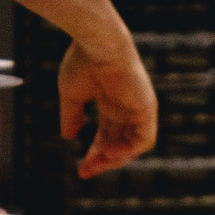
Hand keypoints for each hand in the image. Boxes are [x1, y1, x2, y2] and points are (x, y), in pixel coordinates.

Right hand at [58, 40, 157, 178]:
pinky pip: (144, 139)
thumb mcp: (72, 95)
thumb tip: (68, 136)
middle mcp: (126, 107)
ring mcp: (138, 108)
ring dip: (115, 159)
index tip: (82, 169)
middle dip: (102, 160)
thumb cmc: (83, 62)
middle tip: (86, 171)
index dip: (94, 153)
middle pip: (118, 143)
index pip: (106, 135)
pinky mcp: (146, 108)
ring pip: (131, 145)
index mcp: (110, 102)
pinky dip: (129, 150)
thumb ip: (72, 116)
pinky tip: (111, 154)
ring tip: (97, 164)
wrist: (97, 43)